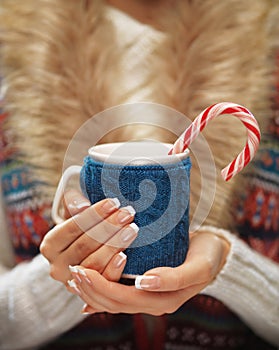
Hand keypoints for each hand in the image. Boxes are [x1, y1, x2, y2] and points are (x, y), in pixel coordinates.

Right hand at [40, 190, 137, 283]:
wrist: (82, 260)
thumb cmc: (81, 232)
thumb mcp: (74, 217)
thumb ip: (74, 206)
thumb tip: (81, 204)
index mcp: (50, 245)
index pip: (72, 227)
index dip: (94, 215)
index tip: (113, 203)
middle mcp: (57, 267)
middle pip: (84, 245)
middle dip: (108, 227)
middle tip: (127, 213)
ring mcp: (73, 283)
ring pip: (94, 264)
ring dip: (115, 244)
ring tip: (132, 229)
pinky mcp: (89, 294)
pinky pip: (103, 282)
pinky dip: (114, 268)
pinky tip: (126, 255)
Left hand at [68, 231, 229, 314]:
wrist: (214, 252)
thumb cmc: (208, 257)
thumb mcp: (198, 266)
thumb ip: (174, 278)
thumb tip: (145, 281)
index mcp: (163, 301)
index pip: (123, 299)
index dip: (100, 287)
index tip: (82, 271)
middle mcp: (152, 302)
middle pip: (113, 302)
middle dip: (90, 288)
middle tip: (72, 271)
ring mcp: (147, 295)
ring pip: (113, 299)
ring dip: (92, 288)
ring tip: (75, 274)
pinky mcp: (145, 285)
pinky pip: (118, 290)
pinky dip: (102, 285)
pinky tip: (89, 279)